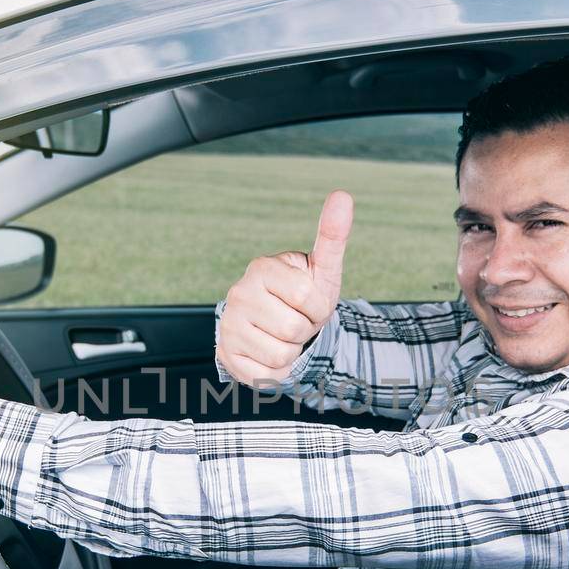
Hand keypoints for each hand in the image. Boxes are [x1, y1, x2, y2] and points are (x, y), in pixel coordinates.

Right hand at [217, 190, 353, 385]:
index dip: (319, 308)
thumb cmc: (304, 297)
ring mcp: (228, 324)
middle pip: (294, 328)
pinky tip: (269, 353)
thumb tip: (343, 195)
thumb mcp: (322, 269)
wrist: (277, 330)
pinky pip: (266, 374)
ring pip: (281, 354)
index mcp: (262, 267)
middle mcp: (238, 293)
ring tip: (283, 336)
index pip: (308, 298)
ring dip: (293, 351)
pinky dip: (277, 370)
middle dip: (305, 331)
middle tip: (296, 321)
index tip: (310, 303)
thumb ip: (332, 236)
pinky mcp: (226, 354)